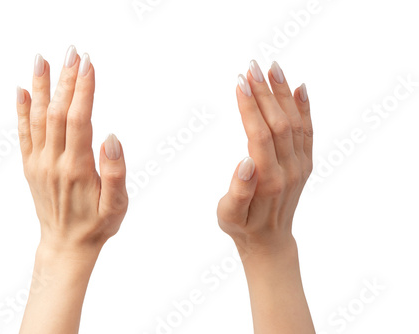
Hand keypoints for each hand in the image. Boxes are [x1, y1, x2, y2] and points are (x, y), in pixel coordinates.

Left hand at [16, 45, 127, 255]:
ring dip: (41, 87)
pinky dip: (22, 110)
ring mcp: (39, 163)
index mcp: (77, 168)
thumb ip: (115, 172)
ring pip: (38, 118)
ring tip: (43, 60)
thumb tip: (112, 138)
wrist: (66, 245)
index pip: (79, 119)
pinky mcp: (31, 166)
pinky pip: (23, 134)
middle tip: (72, 52)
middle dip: (65, 79)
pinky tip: (23, 90)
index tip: (88, 64)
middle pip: (58, 112)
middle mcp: (54, 161)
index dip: (83, 90)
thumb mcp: (117, 205)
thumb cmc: (97, 225)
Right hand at [217, 60, 312, 254]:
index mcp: (269, 180)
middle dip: (264, 92)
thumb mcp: (229, 214)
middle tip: (251, 66)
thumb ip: (239, 190)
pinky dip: (304, 108)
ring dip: (284, 93)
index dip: (250, 108)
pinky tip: (299, 88)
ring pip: (294, 122)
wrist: (270, 241)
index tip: (240, 82)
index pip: (260, 135)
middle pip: (279, 122)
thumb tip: (246, 161)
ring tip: (273, 68)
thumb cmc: (242, 227)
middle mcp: (289, 169)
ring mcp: (300, 164)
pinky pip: (307, 131)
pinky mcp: (304, 162)